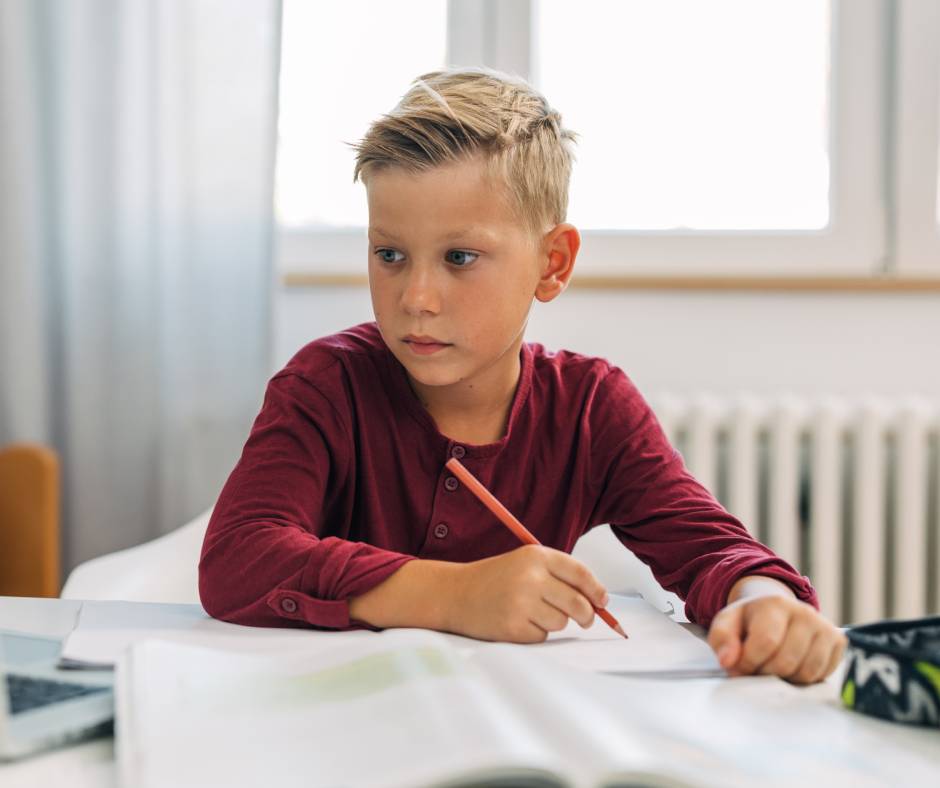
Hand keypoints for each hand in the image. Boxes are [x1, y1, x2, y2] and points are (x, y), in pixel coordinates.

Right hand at [449, 544, 608, 642]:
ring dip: (553, 622)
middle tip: (585, 619)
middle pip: (578, 603)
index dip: (597, 591)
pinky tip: (517, 621)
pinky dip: (535, 633)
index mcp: (536, 555)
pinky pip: (542, 636)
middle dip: (587, 615)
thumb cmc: (494, 579)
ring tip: (531, 612)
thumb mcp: (525, 564)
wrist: (455, 593)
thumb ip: (559, 576)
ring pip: (561, 622)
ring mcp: (521, 602)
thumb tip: (597, 600)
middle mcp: (530, 577)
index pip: (580, 574)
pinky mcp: (513, 626)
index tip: (603, 602)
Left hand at [708, 583, 846, 683]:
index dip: (749, 662)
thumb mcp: (727, 624)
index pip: (766, 641)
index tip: (739, 666)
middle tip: (756, 668)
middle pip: (786, 661)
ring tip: (772, 666)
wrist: (776, 611)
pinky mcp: (838, 642)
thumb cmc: (749, 622)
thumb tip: (728, 661)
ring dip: (785, 678)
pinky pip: (822, 675)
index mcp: (774, 604)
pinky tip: (791, 667)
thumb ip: (721, 640)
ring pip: (806, 672)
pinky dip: (804, 679)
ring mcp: (824, 627)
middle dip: (765, 672)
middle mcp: (804, 612)